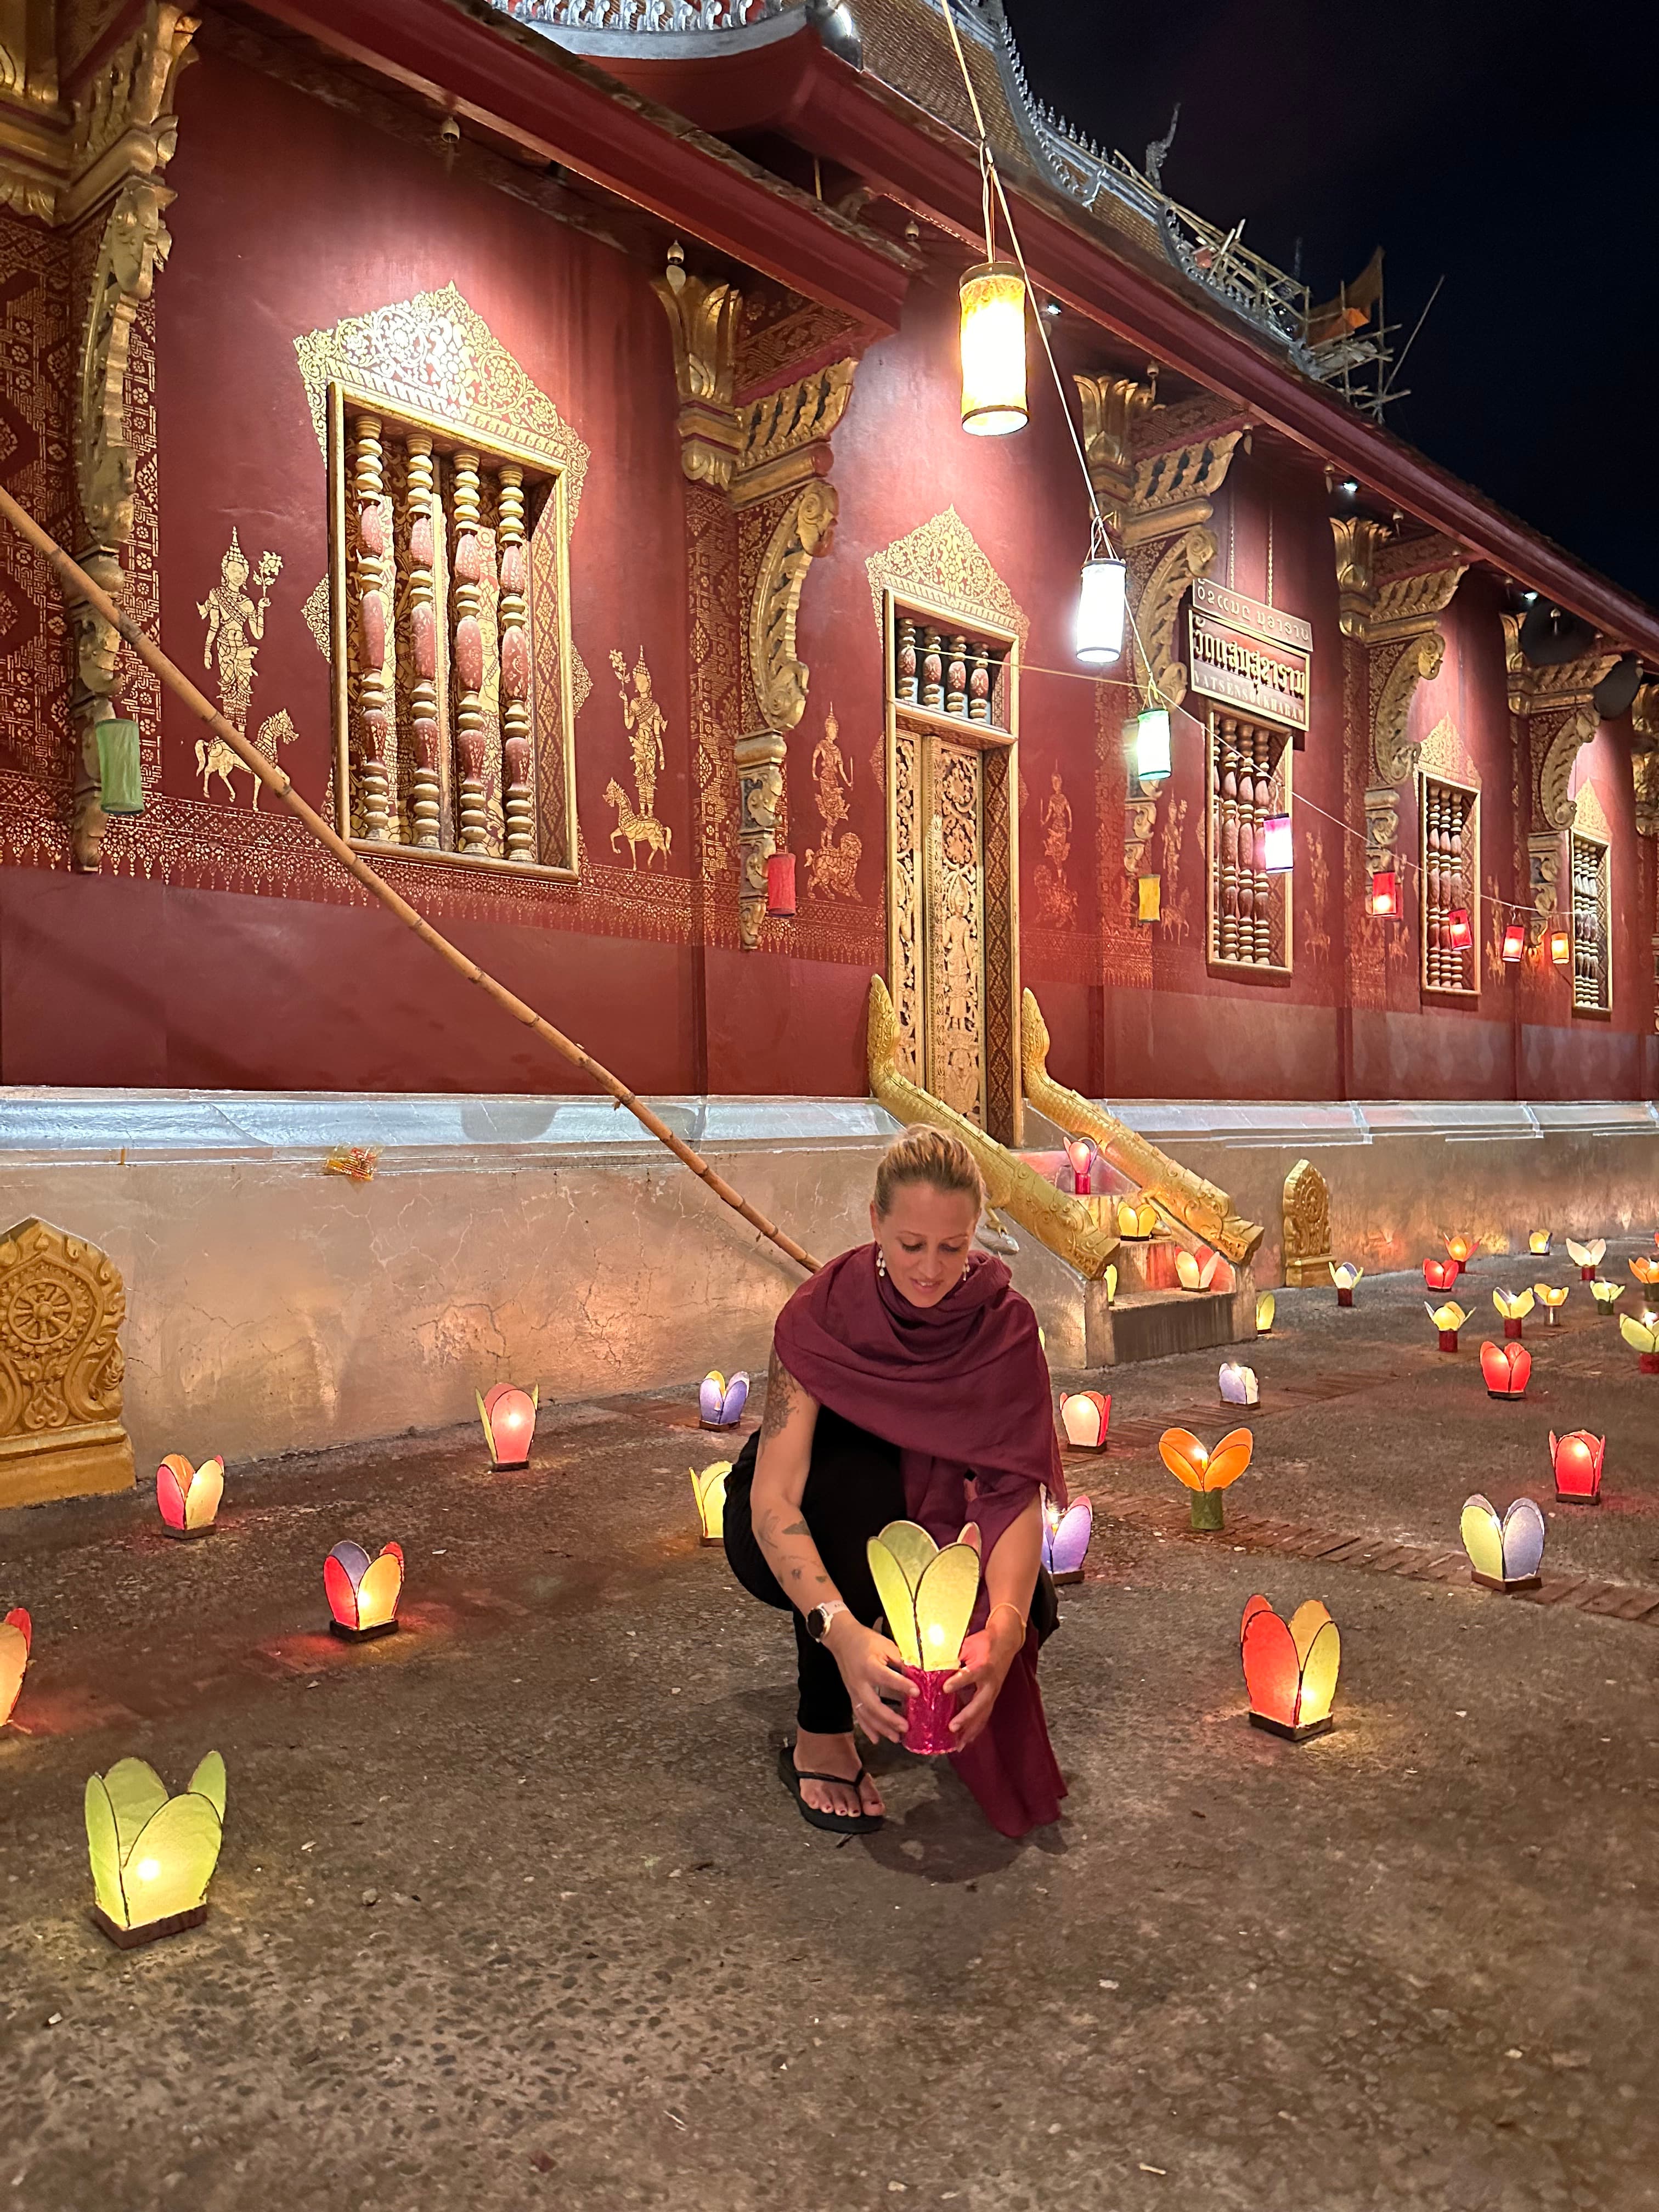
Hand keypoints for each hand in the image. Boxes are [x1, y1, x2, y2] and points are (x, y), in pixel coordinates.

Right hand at [826, 1616, 915, 1743]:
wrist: (842, 1638)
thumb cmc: (867, 1640)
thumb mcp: (886, 1645)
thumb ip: (900, 1661)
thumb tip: (918, 1675)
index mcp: (870, 1666)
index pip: (887, 1678)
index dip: (902, 1685)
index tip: (917, 1693)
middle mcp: (860, 1682)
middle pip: (873, 1705)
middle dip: (889, 1718)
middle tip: (906, 1727)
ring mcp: (854, 1691)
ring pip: (866, 1714)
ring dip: (881, 1728)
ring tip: (896, 1738)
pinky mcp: (851, 1695)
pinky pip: (859, 1714)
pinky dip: (868, 1728)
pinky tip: (877, 1739)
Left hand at [944, 1624, 1018, 1749]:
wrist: (1006, 1643)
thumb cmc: (984, 1643)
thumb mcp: (968, 1644)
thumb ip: (953, 1656)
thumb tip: (930, 1665)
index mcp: (983, 1665)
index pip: (970, 1674)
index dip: (958, 1681)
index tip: (945, 1688)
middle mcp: (990, 1682)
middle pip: (980, 1702)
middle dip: (966, 1716)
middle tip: (952, 1727)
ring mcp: (993, 1692)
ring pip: (983, 1714)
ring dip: (971, 1730)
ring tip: (958, 1744)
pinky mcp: (992, 1698)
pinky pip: (984, 1716)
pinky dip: (975, 1729)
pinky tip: (965, 1741)